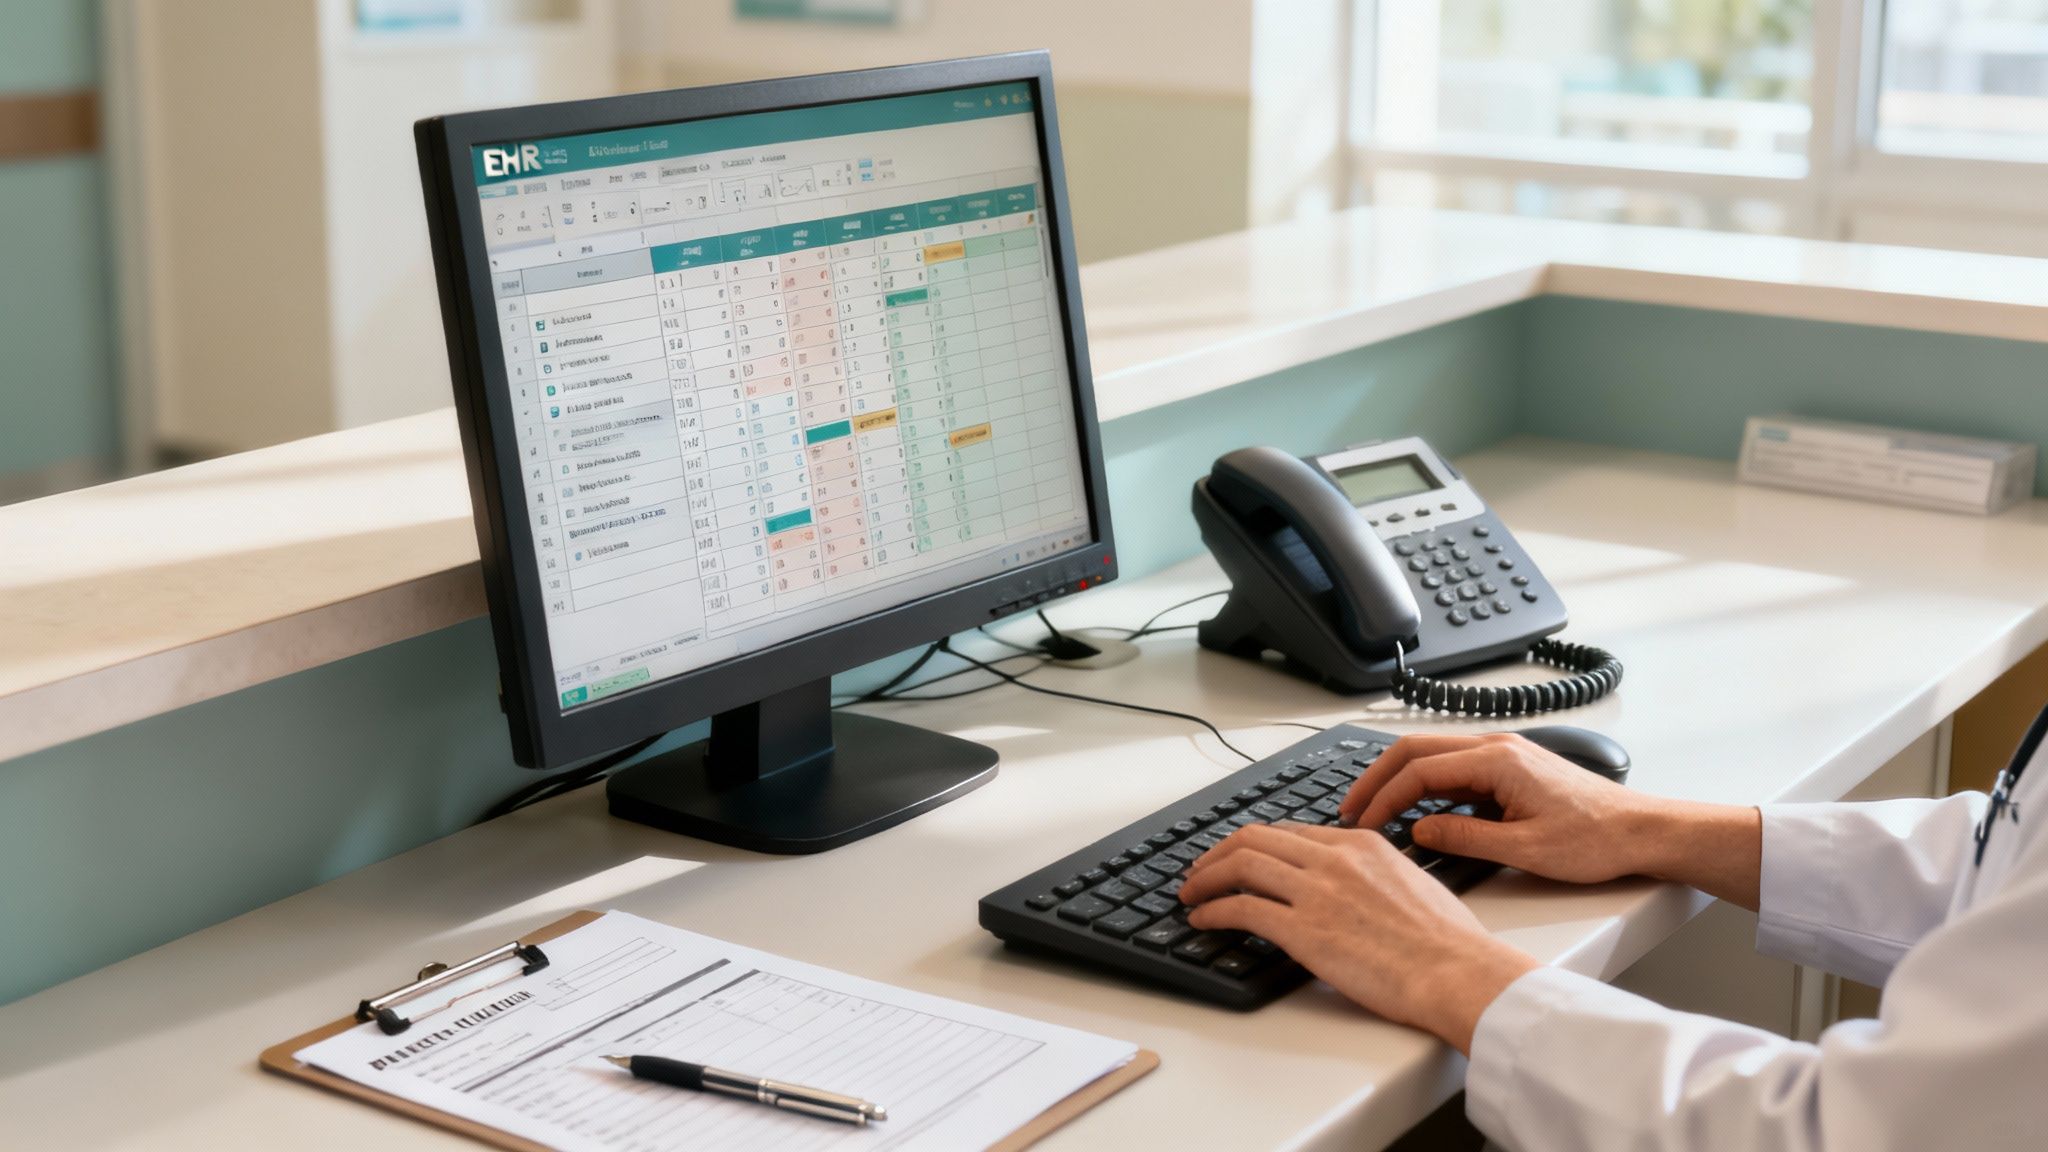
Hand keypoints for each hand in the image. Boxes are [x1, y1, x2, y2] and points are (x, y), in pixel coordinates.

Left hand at [1178, 823, 1536, 1052]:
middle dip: (1219, 853)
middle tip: (1201, 870)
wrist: (1456, 971)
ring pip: (1240, 865)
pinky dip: (1212, 910)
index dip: (1256, 843)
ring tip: (1191, 893)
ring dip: (1206, 878)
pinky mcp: (1303, 930)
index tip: (1239, 856)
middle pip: (1255, 839)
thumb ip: (1376, 875)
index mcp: (1362, 844)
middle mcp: (1334, 859)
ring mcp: (1316, 892)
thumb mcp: (1413, 883)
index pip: (1291, 832)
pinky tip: (1203, 920)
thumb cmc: (1448, 942)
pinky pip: (1241, 908)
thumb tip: (1360, 886)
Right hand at [1338, 733, 1763, 907]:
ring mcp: (1505, 754)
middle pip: (1416, 750)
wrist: (1643, 831)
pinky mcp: (1512, 768)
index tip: (1361, 821)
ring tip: (1374, 811)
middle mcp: (1499, 747)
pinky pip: (1455, 767)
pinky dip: (1425, 785)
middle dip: (1377, 778)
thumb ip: (1465, 838)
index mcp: (1499, 760)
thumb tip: (1419, 831)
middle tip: (1351, 810)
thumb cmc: (1597, 839)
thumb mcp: (1525, 849)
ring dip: (1399, 780)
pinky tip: (1417, 812)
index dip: (1382, 795)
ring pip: (1434, 756)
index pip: (1419, 769)